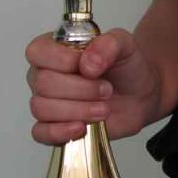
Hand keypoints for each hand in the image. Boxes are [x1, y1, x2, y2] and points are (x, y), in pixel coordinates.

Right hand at [25, 29, 159, 144]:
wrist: (139, 94)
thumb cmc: (125, 66)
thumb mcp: (124, 44)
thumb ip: (107, 44)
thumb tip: (87, 64)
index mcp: (53, 48)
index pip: (38, 52)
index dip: (63, 60)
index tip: (91, 68)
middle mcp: (43, 74)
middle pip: (43, 83)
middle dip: (80, 88)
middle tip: (106, 90)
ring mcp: (45, 101)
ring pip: (42, 108)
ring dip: (78, 110)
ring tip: (104, 109)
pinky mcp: (52, 127)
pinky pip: (41, 133)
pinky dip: (60, 132)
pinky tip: (81, 128)